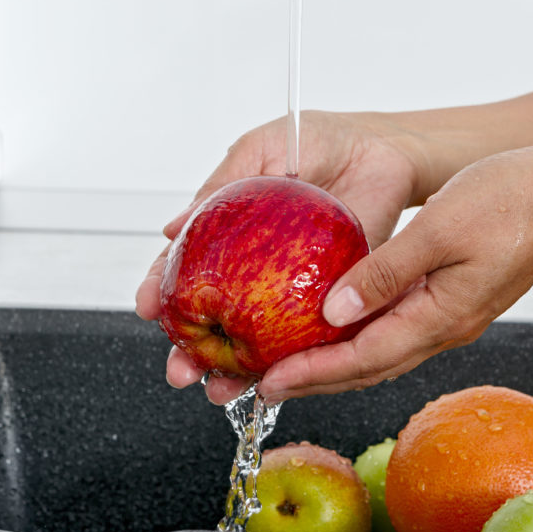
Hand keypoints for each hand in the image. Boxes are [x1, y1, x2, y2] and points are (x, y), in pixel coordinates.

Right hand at [135, 110, 433, 401]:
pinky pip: (306, 338)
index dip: (164, 291)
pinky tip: (271, 382)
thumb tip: (170, 228)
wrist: (384, 149)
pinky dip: (288, 362)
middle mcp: (253, 269)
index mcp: (228, 233)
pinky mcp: (331, 300)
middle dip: (191, 351)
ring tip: (216, 391)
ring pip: (255, 340)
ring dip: (233, 371)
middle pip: (215, 319)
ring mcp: (289, 290)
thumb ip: (218, 187)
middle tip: (179, 372)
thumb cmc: (319, 140)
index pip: (187, 269)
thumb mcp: (260, 151)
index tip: (148, 309)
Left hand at [255, 140, 532, 404]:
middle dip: (315, 381)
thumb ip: (384, 273)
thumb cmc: (510, 199)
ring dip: (335, 365)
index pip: (362, 360)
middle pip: (368, 369)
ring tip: (290, 365)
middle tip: (264, 385)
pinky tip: (335, 328)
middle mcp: (446, 328)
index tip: (269, 381)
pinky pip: (397, 333)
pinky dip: (360, 340)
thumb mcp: (438, 230)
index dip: (312, 374)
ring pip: (382, 355)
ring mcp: (452, 318)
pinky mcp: (455, 302)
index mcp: (442, 316)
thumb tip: (333, 313)